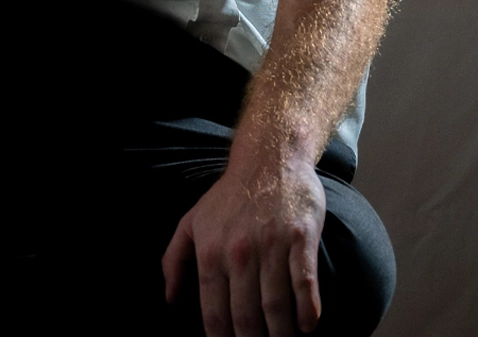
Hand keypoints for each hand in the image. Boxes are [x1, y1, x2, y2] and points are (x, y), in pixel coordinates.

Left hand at [163, 155, 325, 336]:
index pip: (214, 312)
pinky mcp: (301, 237)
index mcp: (210, 252)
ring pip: (276, 305)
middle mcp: (239, 252)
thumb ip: (174, 260)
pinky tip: (307, 326)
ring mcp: (271, 245)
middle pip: (246, 316)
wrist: (269, 158)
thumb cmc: (229, 196)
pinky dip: (307, 309)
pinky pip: (305, 281)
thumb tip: (169, 299)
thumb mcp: (191, 222)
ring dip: (281, 333)